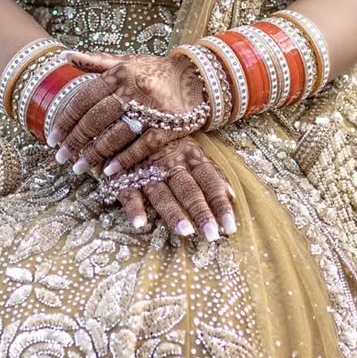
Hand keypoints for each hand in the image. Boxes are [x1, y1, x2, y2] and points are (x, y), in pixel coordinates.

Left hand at [47, 50, 207, 175]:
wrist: (196, 76)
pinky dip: (124, 160)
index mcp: (120, 73)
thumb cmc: (154, 71)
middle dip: (76, 141)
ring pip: (116, 134)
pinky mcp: (169, 127)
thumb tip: (63, 55)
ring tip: (80, 168)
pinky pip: (142, 146)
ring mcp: (152, 109)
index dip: (66, 119)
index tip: (52, 138)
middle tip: (60, 158)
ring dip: (96, 154)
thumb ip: (95, 61)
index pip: (85, 98)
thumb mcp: (126, 61)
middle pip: (97, 119)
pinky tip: (109, 171)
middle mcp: (134, 90)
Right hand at [110, 135, 236, 239]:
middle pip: (188, 189)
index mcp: (189, 154)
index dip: (219, 202)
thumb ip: (210, 171)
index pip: (209, 179)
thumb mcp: (189, 149)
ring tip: (186, 232)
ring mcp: (146, 170)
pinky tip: (140, 223)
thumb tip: (232, 195)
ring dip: (173, 212)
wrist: (126, 122)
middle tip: (212, 235)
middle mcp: (170, 162)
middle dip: (201, 212)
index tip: (230, 226)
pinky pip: (128, 193)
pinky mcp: (124, 176)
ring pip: (162, 193)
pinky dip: (133, 208)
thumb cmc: (165, 140)